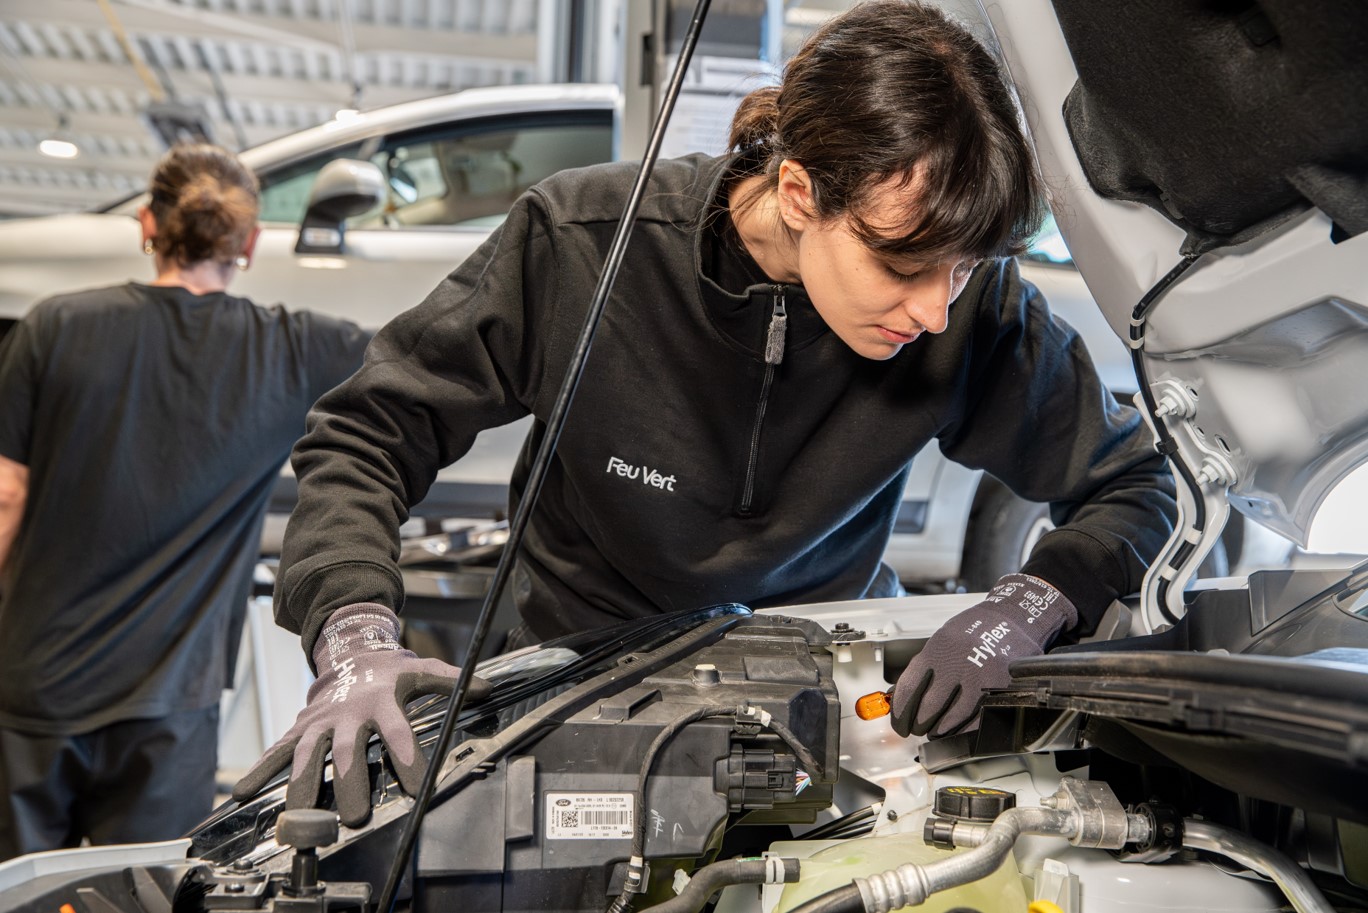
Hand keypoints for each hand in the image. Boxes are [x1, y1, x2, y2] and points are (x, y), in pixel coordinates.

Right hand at [231, 603, 490, 826]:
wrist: (351, 653)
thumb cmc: (390, 672)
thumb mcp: (422, 670)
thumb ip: (452, 681)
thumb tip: (486, 688)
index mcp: (382, 701)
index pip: (396, 730)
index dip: (405, 753)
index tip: (413, 781)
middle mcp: (348, 714)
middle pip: (349, 750)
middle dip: (351, 783)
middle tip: (355, 816)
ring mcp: (320, 722)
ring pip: (309, 756)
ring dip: (302, 787)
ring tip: (297, 818)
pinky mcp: (300, 728)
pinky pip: (277, 752)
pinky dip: (259, 772)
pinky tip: (243, 794)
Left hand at [890, 574, 1076, 738]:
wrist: (1012, 618)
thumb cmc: (975, 630)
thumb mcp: (942, 641)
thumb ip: (925, 667)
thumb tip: (904, 697)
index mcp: (937, 649)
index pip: (909, 688)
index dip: (900, 711)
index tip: (899, 721)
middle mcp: (957, 663)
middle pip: (929, 706)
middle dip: (919, 724)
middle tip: (916, 729)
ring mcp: (979, 677)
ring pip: (953, 717)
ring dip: (940, 730)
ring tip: (934, 732)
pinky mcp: (999, 688)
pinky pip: (977, 718)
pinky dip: (963, 730)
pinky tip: (956, 730)